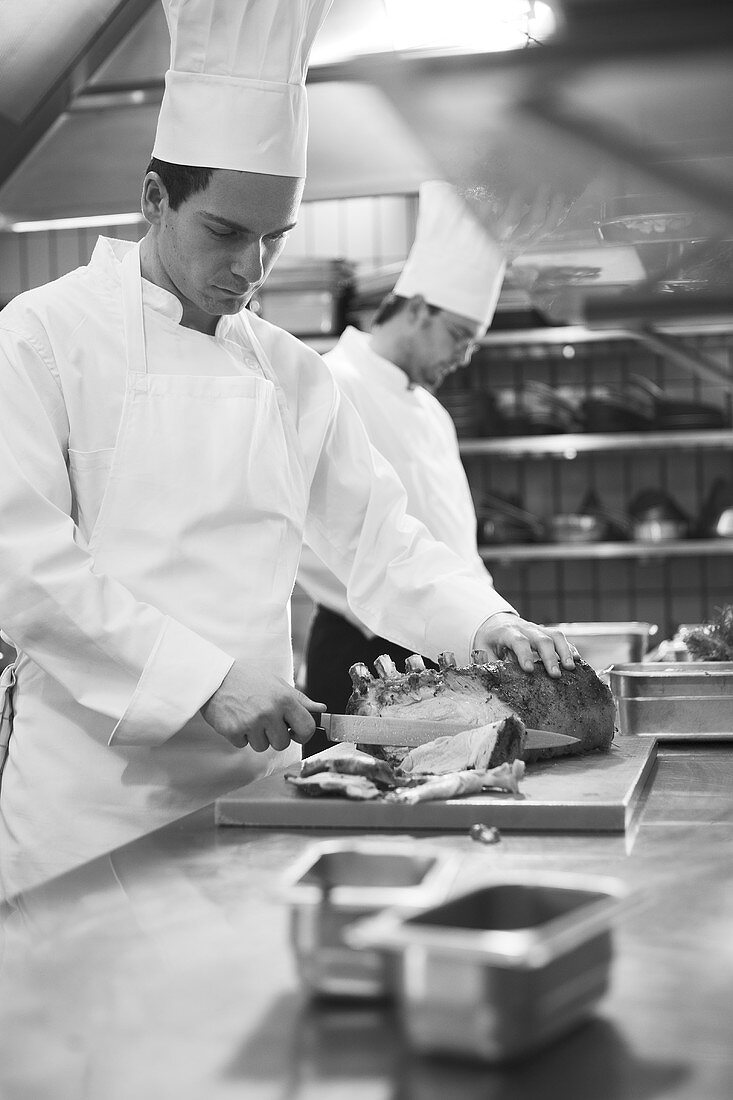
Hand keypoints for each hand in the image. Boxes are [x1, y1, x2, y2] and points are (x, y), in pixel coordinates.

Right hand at [201, 661, 325, 751]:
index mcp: (284, 699)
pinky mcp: (233, 731)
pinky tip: (237, 719)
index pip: (307, 728)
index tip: (296, 733)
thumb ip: (299, 700)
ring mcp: (251, 723)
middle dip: (276, 736)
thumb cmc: (248, 679)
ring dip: (257, 736)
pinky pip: (243, 745)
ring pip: (262, 746)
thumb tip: (320, 709)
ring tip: (249, 717)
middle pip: (283, 743)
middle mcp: (269, 712)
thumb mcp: (277, 684)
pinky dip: (240, 735)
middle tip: (266, 721)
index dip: (303, 735)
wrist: (215, 676)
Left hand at [474, 613, 575, 677]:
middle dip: (549, 657)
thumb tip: (493, 678)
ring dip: (565, 651)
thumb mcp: (482, 649)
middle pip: (541, 639)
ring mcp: (538, 629)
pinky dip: (570, 648)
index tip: (529, 670)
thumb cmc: (490, 640)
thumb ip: (489, 662)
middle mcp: (525, 628)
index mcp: (507, 632)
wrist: (496, 621)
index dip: (524, 654)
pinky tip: (577, 661)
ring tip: (571, 668)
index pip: (518, 641)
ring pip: (555, 635)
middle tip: (555, 675)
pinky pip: (561, 638)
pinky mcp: (547, 633)